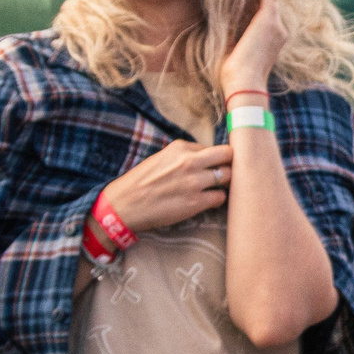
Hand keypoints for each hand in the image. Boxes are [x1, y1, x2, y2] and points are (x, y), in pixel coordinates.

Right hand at [100, 139, 232, 235]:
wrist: (123, 206)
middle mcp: (189, 162)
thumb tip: (208, 158)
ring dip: (225, 183)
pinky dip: (217, 200)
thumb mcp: (161, 158)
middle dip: (230, 164)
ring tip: (217, 189)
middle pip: (229, 156)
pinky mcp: (195, 203)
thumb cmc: (141, 182)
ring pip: (228, 176)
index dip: (218, 158)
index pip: (214, 148)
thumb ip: (185, 156)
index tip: (218, 165)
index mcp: (180, 148)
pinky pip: (220, 198)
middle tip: (226, 174)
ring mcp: (194, 182)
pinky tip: (208, 202)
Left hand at [219, 0, 282, 97]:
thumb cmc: (236, 74)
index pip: (266, 17)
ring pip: (270, 0)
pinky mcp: (268, 19)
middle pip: (270, 6)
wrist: (245, 81)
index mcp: (271, 42)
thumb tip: (220, 25)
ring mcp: (276, 25)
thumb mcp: (234, 52)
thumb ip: (232, 37)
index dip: (258, 5)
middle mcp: (278, 32)